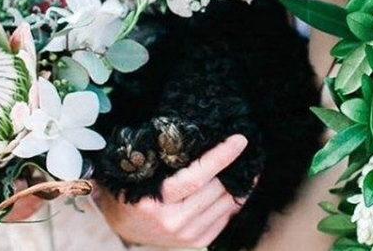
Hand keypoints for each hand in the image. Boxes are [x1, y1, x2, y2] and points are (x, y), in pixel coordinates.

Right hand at [98, 134, 248, 247]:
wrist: (124, 223)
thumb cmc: (133, 185)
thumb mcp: (141, 168)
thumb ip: (165, 156)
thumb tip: (200, 132)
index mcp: (157, 199)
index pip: (197, 176)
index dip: (221, 156)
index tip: (240, 140)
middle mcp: (174, 221)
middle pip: (216, 190)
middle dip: (236, 168)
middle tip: (249, 148)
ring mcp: (187, 235)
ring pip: (225, 205)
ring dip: (240, 184)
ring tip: (249, 165)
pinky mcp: (197, 242)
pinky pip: (225, 219)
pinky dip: (235, 201)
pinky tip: (238, 186)